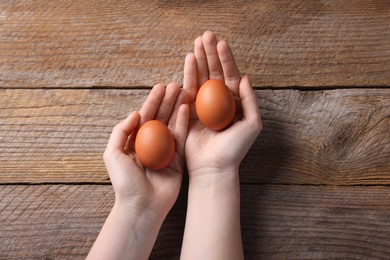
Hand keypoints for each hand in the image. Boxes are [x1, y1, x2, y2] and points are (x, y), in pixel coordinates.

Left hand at [103, 82, 188, 218]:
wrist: (142, 205)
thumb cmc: (125, 182)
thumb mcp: (113, 154)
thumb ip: (121, 131)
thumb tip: (136, 113)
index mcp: (135, 141)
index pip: (145, 116)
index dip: (152, 101)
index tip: (159, 87)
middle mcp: (151, 142)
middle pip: (160, 116)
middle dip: (167, 100)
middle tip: (175, 84)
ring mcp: (166, 149)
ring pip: (172, 123)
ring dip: (177, 106)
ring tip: (183, 90)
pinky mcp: (178, 157)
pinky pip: (182, 136)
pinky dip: (184, 122)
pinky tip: (187, 108)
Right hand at [183, 31, 261, 176]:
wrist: (213, 168)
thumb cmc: (235, 149)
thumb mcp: (251, 124)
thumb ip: (250, 101)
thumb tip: (245, 77)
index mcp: (234, 102)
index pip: (230, 75)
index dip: (226, 59)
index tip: (221, 43)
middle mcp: (218, 101)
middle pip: (214, 72)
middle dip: (211, 53)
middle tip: (206, 35)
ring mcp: (203, 105)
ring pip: (201, 77)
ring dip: (199, 59)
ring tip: (197, 42)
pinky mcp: (189, 111)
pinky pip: (188, 89)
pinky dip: (188, 74)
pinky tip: (188, 59)